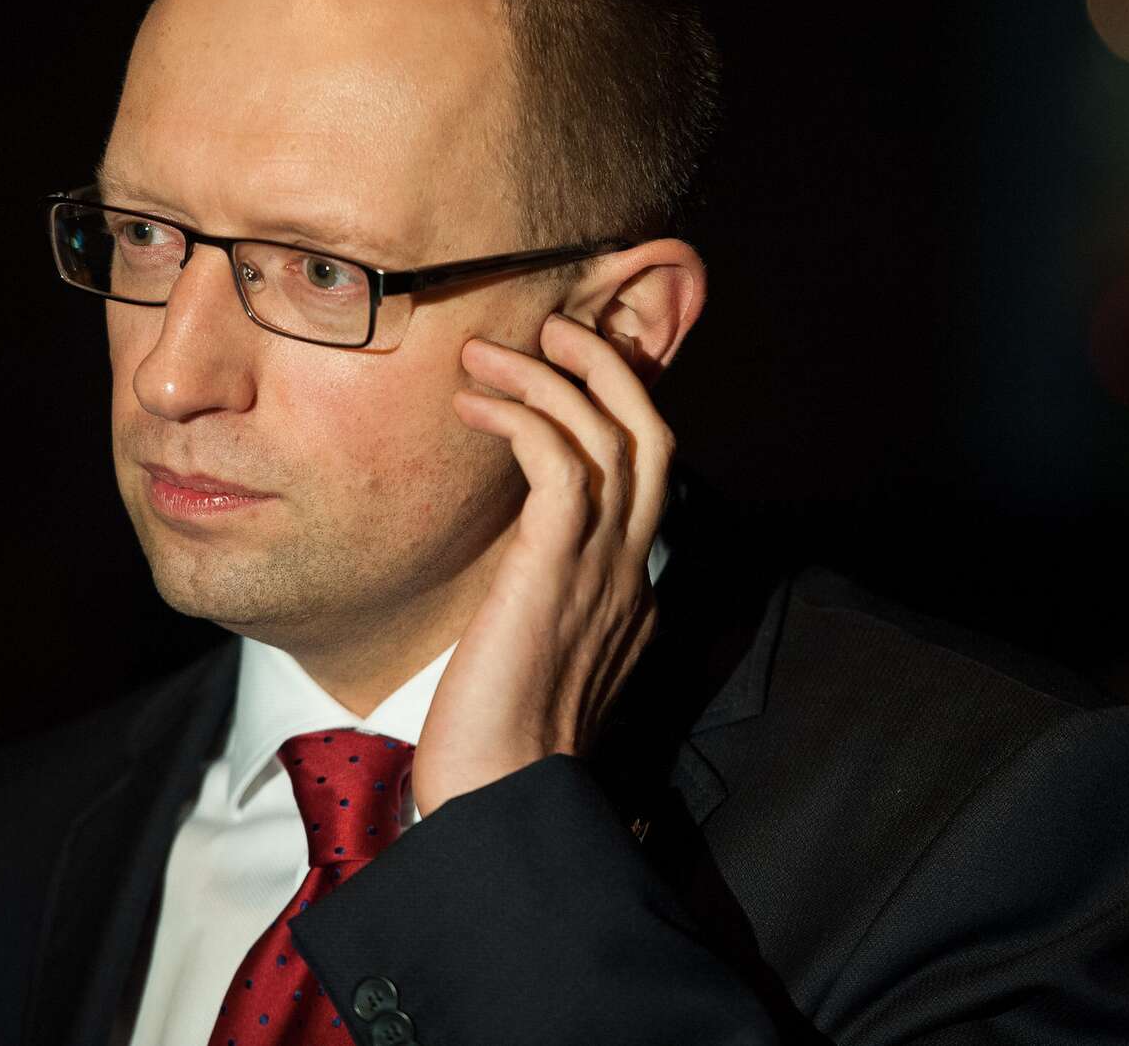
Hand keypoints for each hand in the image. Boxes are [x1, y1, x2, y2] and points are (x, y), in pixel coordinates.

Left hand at [412, 311, 672, 817]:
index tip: (560, 375)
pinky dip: (524, 414)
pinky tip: (476, 402)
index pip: (646, 474)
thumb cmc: (497, 743)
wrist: (503, 800)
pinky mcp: (557, 564)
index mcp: (633, 590)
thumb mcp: (532, 653)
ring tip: (490, 351)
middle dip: (608, 366)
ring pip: (613, 431)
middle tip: (551, 329)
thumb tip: (510, 566)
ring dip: (554, 375)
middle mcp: (632, 568)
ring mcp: (603, 565)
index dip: (613, 411)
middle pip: (652, 431)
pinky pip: (560, 459)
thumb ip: (541, 600)